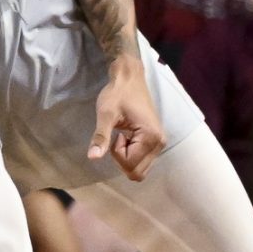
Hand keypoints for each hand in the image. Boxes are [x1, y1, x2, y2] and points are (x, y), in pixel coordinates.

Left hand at [89, 58, 165, 180]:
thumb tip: (92, 158)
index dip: (116, 154)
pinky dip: (131, 155)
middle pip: (137, 172)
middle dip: (122, 159)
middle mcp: (160, 143)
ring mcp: (160, 144)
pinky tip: (128, 137)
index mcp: (151, 137)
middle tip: (118, 138)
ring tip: (123, 137)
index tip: (116, 134)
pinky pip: (142, 161)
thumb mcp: (105, 114)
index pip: (131, 165)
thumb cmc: (118, 94)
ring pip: (140, 169)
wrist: (130, 79)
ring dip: (126, 158)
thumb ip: (101, 137)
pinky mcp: (156, 142)